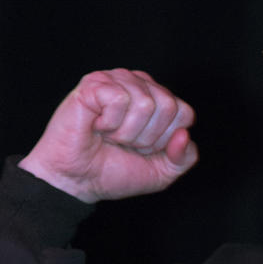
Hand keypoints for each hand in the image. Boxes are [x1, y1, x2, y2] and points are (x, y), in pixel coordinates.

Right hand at [19, 69, 197, 202]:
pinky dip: (110, 123)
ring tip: (108, 135)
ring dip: (126, 132)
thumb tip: (184, 134)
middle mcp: (139, 84)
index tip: (143, 149)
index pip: (185, 113)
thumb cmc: (114, 172)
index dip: (166, 140)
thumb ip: (184, 157)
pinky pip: (120, 100)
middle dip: (147, 137)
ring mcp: (116, 80)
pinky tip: (96, 125)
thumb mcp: (163, 172)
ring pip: (145, 104)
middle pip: (168, 106)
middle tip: (123, 142)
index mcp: (158, 99)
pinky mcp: (94, 84)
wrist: (77, 182)